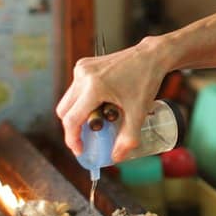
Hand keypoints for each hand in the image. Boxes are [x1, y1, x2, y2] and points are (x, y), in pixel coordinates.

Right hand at [55, 38, 167, 161]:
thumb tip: (116, 158)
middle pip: (64, 111)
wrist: (151, 57)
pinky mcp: (84, 65)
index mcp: (94, 87)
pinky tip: (100, 104)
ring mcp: (82, 68)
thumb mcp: (139, 112)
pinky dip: (82, 101)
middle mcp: (83, 75)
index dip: (72, 139)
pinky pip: (75, 89)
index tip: (80, 150)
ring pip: (68, 100)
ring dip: (78, 114)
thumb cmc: (146, 82)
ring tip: (98, 120)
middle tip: (87, 138)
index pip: (72, 120)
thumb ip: (128, 138)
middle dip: (73, 128)